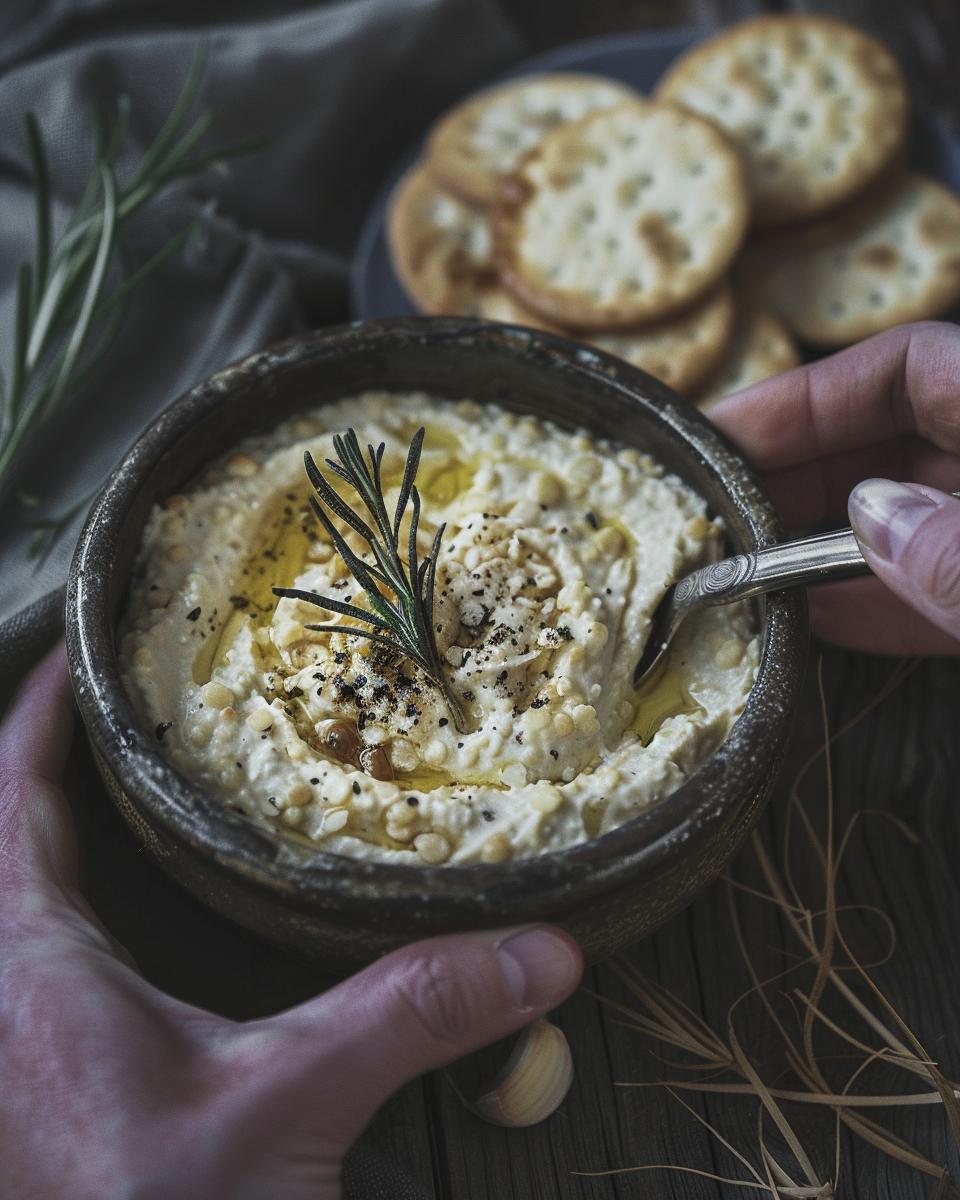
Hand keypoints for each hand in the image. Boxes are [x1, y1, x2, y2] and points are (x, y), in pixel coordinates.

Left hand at [0, 646, 581, 1199]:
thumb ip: (411, 1013)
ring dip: (48, 837)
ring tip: (109, 787)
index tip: (76, 657)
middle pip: (7, 838)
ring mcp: (20, 1044)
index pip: (14, 799)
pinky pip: (37, 962)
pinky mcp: (46, 1087)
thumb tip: (535, 951)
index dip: (40, 718)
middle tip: (108, 709)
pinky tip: (122, 927)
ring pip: (17, 905)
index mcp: (32, 966)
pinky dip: (65, 909)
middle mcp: (8, 995)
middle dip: (48, 765)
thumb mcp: (293, 1102)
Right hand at [710, 320, 959, 654]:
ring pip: (908, 521)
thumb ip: (957, 551)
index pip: (907, 365)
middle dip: (801, 481)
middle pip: (892, 443)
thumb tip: (875, 518)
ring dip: (826, 553)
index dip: (807, 396)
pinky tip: (821, 625)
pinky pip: (940, 585)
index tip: (722, 440)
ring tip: (750, 580)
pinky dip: (882, 604)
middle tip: (720, 521)